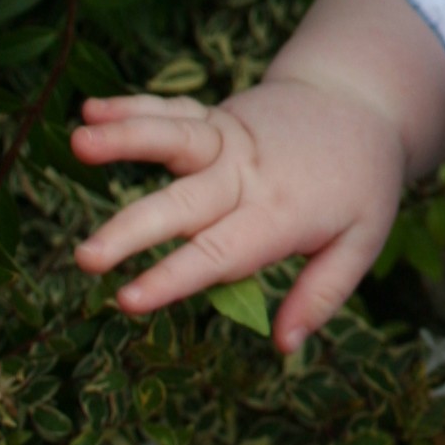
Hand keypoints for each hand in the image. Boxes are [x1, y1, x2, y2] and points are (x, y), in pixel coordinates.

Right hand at [71, 75, 408, 353]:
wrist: (363, 98)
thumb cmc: (361, 182)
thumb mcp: (363, 240)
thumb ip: (322, 293)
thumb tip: (285, 346)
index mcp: (280, 214)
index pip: (220, 253)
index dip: (174, 278)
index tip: (128, 301)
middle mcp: (248, 175)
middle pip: (184, 203)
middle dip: (133, 230)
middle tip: (87, 257)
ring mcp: (229, 140)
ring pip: (174, 138)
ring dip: (127, 140)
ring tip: (81, 143)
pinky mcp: (217, 117)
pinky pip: (174, 110)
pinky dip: (134, 107)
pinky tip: (91, 112)